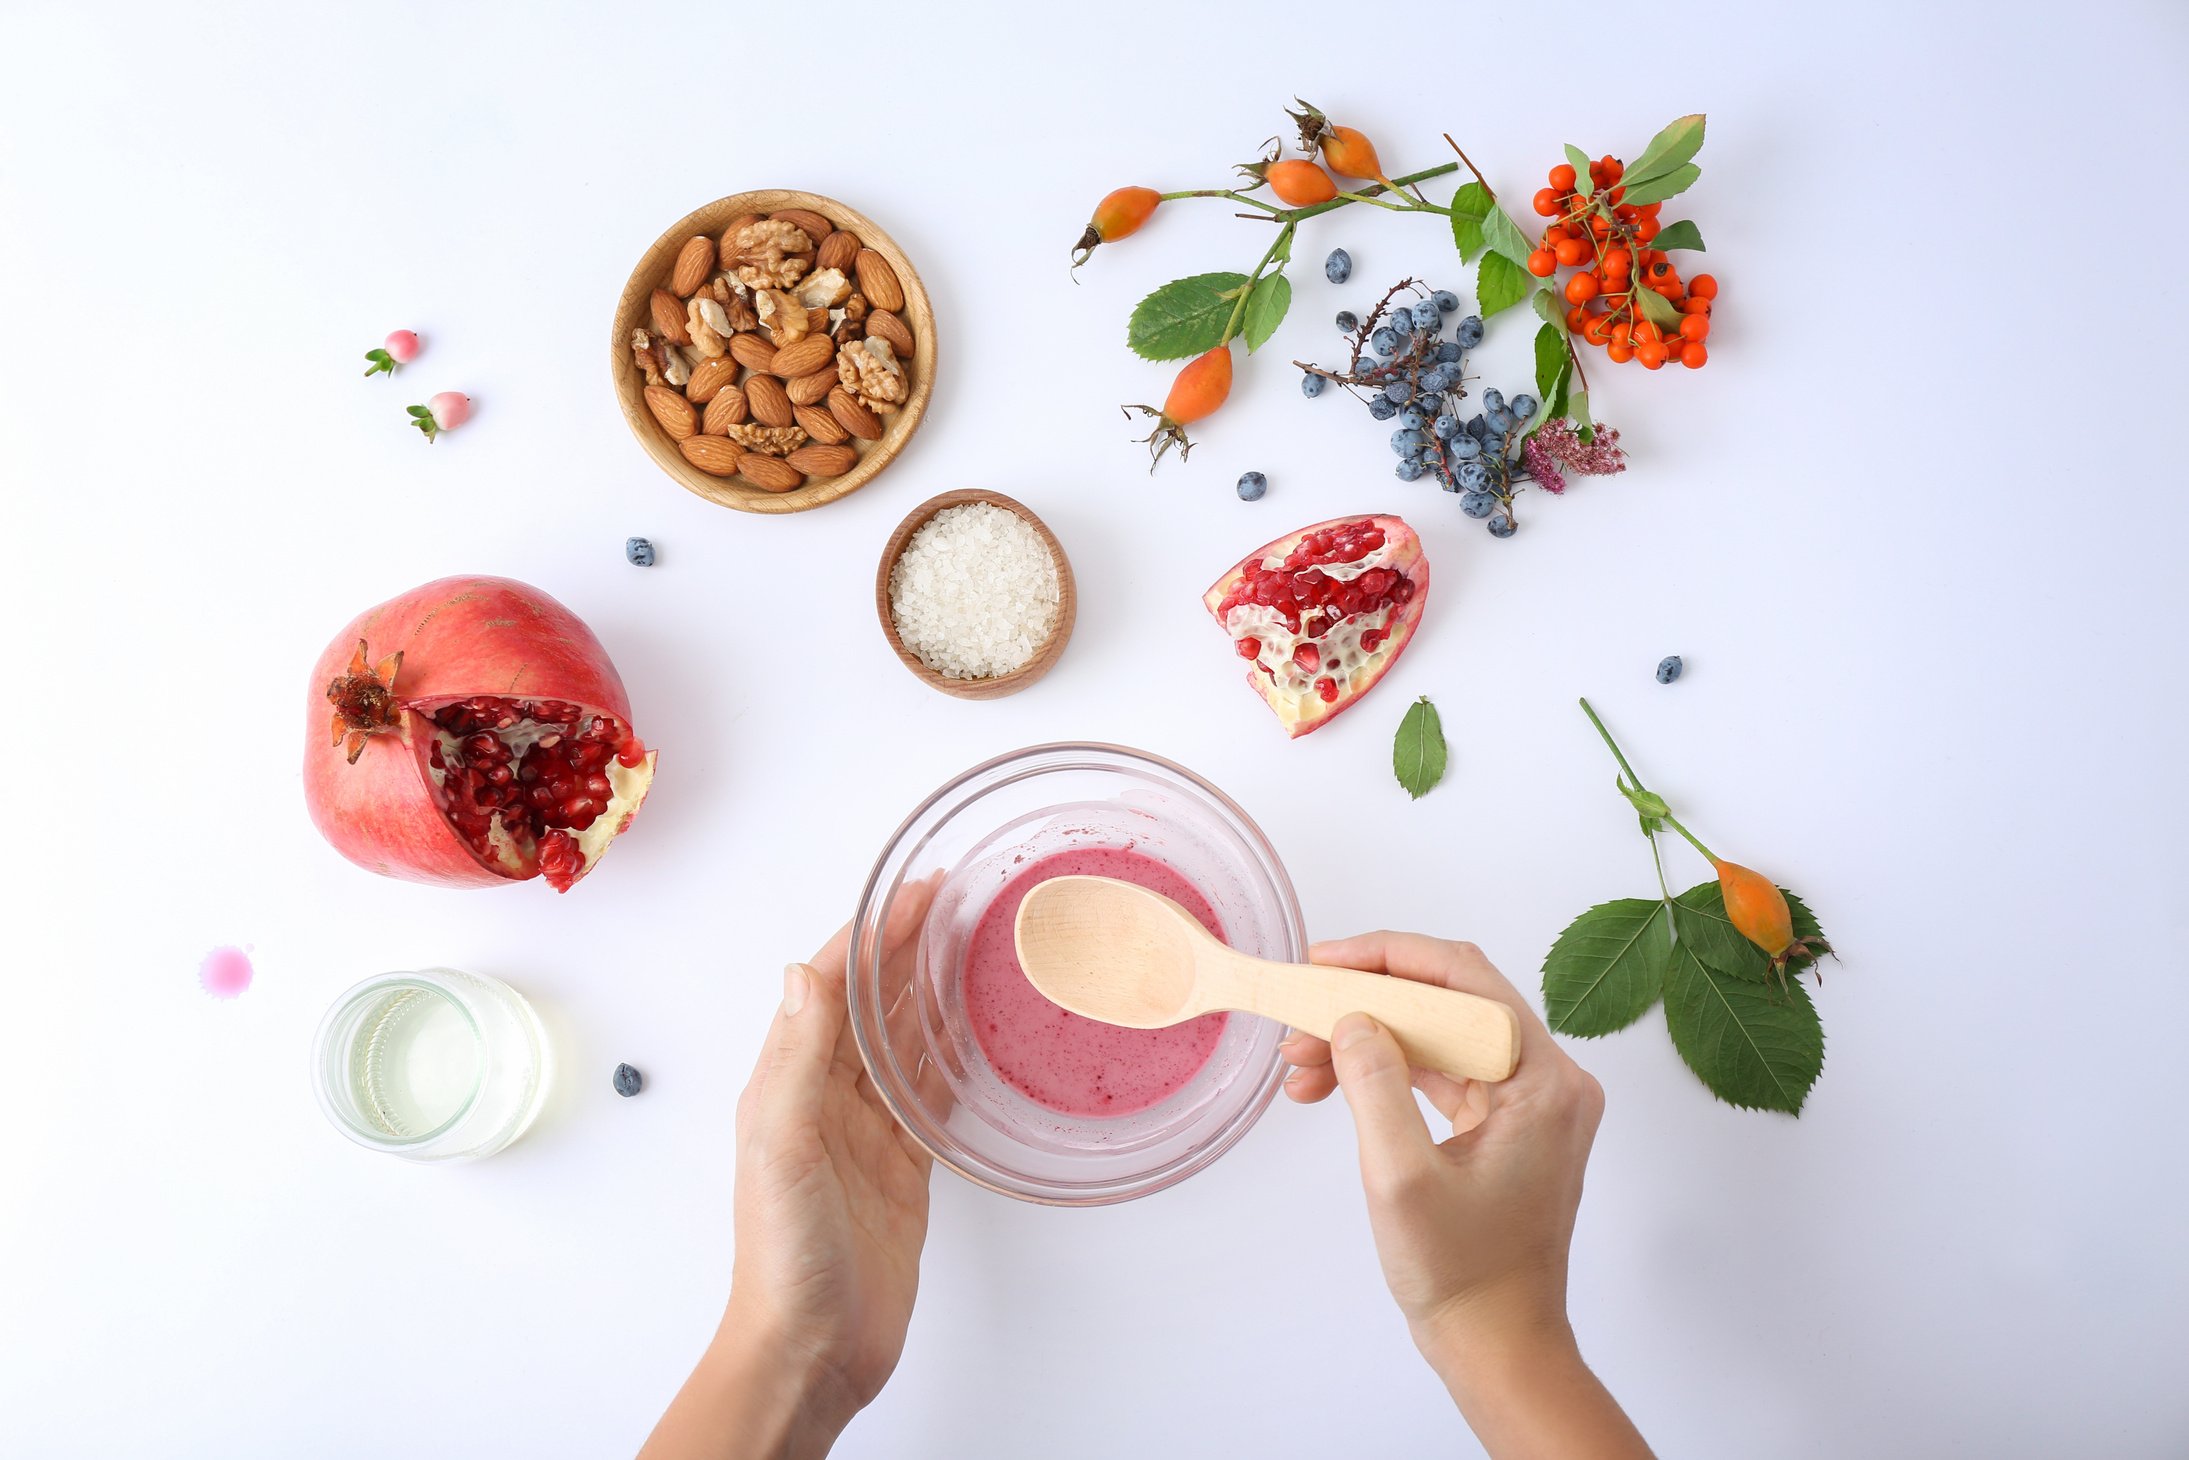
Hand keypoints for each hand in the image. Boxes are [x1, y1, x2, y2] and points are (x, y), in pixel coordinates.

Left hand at [642, 883, 934, 1459]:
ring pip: (900, 1046)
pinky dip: (950, 1063)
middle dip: (904, 950)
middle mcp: (823, 1101)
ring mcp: (864, 1136)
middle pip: (868, 1006)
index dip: (869, 936)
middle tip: (951, 903)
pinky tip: (972, 1036)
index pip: (831, 988)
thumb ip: (795, 1058)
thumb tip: (802, 972)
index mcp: (786, 1085)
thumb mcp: (783, 1144)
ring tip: (968, 948)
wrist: (811, 1349)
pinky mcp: (901, 1172)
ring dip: (928, 996)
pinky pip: (928, 1101)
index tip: (911, 895)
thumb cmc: (786, 1256)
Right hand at [1281, 933, 1649, 1457]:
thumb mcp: (1400, 1177)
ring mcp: (1531, 1104)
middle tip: (1300, 1012)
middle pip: (1450, 1002)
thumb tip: (1352, 1017)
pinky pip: (1443, 1074)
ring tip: (1300, 1063)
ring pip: (1440, 1038)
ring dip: (1369, 1040)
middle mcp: (1549, 1080)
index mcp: (1544, 1081)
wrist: (1498, 1347)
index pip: (1464, 981)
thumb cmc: (1462, 1276)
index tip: (1323, 962)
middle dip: (1367, 1003)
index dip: (1387, 958)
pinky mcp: (1507, 1126)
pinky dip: (1388, 1073)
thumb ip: (1374, 1085)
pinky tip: (1330, 1084)